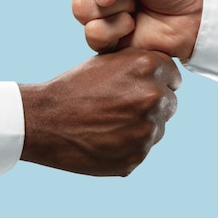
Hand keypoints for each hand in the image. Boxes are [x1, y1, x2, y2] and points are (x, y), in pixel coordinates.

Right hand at [19, 48, 180, 176]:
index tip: (137, 87)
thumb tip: (166, 75)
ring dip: (140, 127)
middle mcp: (154, 97)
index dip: (156, 82)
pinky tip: (104, 139)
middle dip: (151, 105)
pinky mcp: (137, 156)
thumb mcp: (109, 60)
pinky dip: (128, 147)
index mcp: (149, 67)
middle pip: (169, 103)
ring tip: (109, 123)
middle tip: (121, 107)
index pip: (173, 77)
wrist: (44, 119)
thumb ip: (141, 65)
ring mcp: (147, 129)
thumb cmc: (74, 86)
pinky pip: (142, 150)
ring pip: (157, 129)